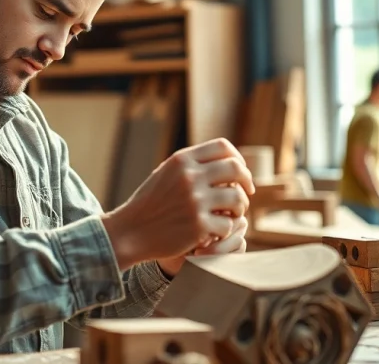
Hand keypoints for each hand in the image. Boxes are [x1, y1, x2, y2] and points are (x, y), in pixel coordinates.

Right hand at [101, 138, 255, 270]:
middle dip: (247, 181)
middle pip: (236, 169)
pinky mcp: (198, 226)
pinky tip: (216, 232)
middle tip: (247, 192)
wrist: (131, 231)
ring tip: (233, 214)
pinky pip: (228, 224)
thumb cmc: (151, 203)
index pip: (223, 147)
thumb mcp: (166, 173)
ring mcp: (195, 201)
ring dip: (240, 207)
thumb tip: (226, 157)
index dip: (238, 158)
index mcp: (182, 160)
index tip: (240, 172)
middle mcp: (189, 177)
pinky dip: (226, 229)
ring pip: (237, 198)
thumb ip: (192, 164)